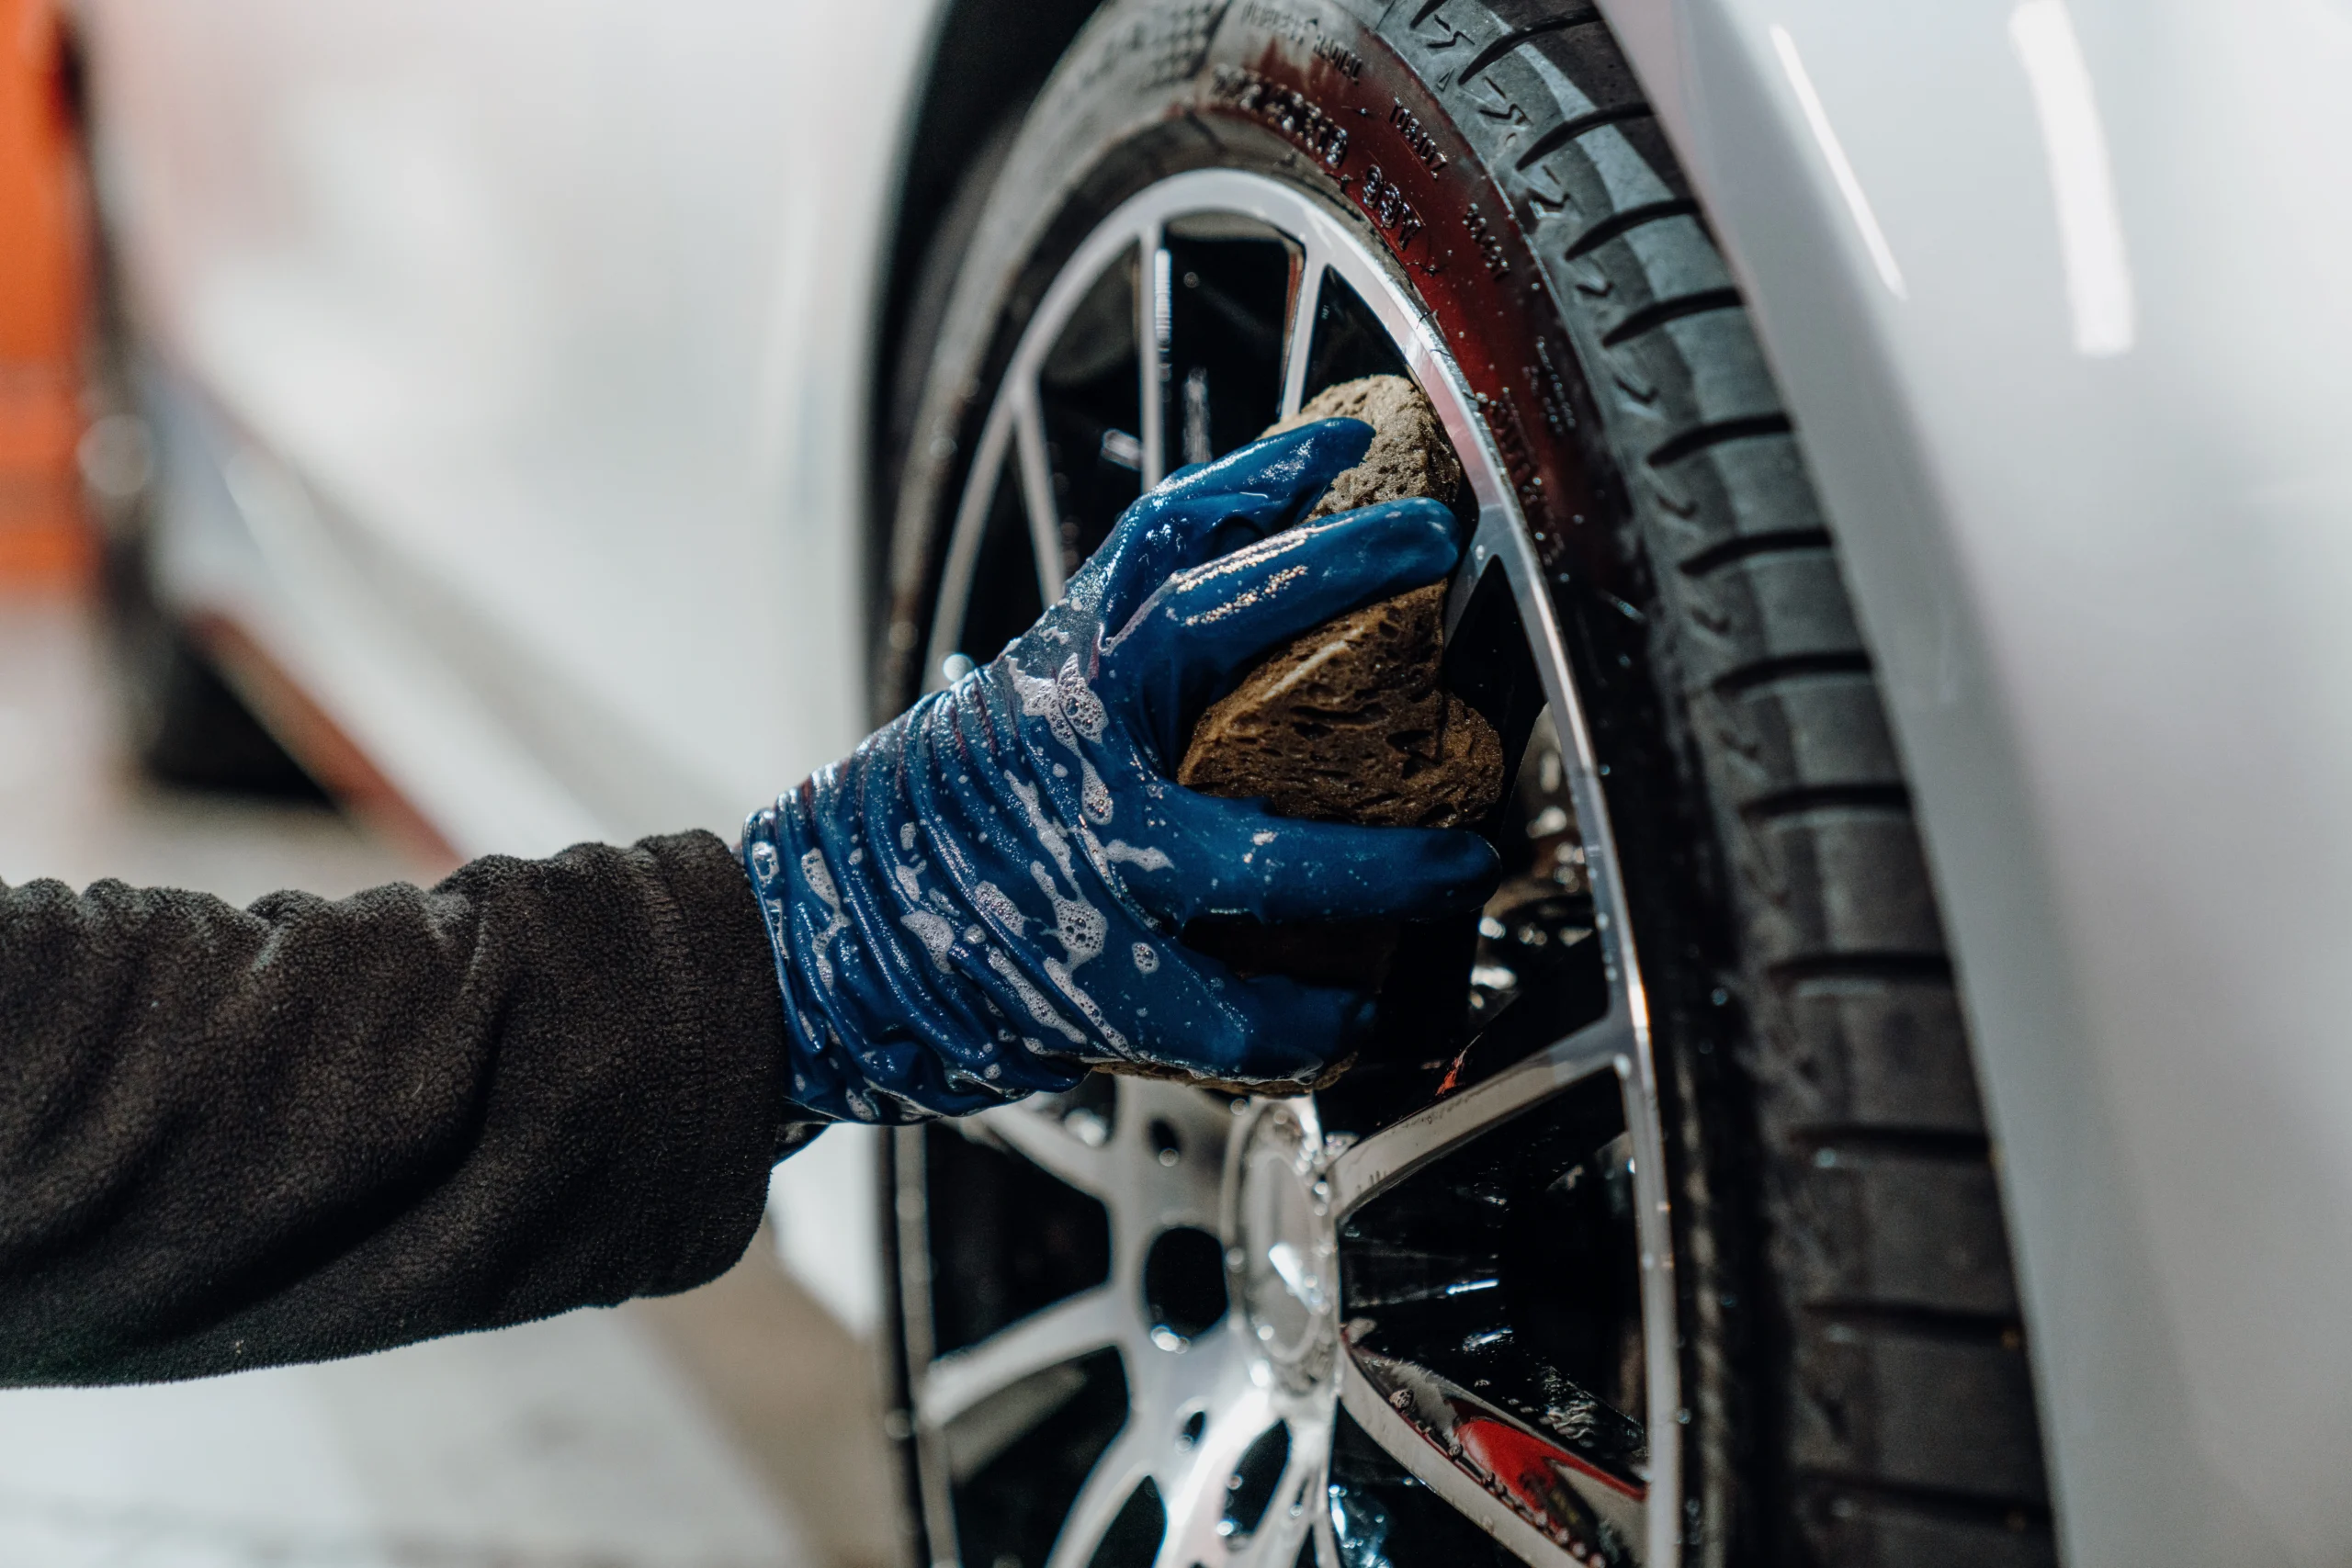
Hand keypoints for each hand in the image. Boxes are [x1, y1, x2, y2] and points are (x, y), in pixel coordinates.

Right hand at [742, 420, 1499, 1121]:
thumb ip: (1112, 674)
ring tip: (1463, 865)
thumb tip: (1229, 616)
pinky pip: (1231, 1010)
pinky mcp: (1094, 984)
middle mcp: (1069, 746)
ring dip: (1381, 867)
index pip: (1156, 540)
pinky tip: (1353, 1013)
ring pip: (1260, 853)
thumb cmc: (933, 829)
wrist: (821, 943)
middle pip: (1207, 622)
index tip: (1350, 443)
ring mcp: (1084, 863)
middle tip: (1433, 551)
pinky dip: (1306, 1021)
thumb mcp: (1011, 715)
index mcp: (1054, 676)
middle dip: (1331, 567)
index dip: (1257, 476)